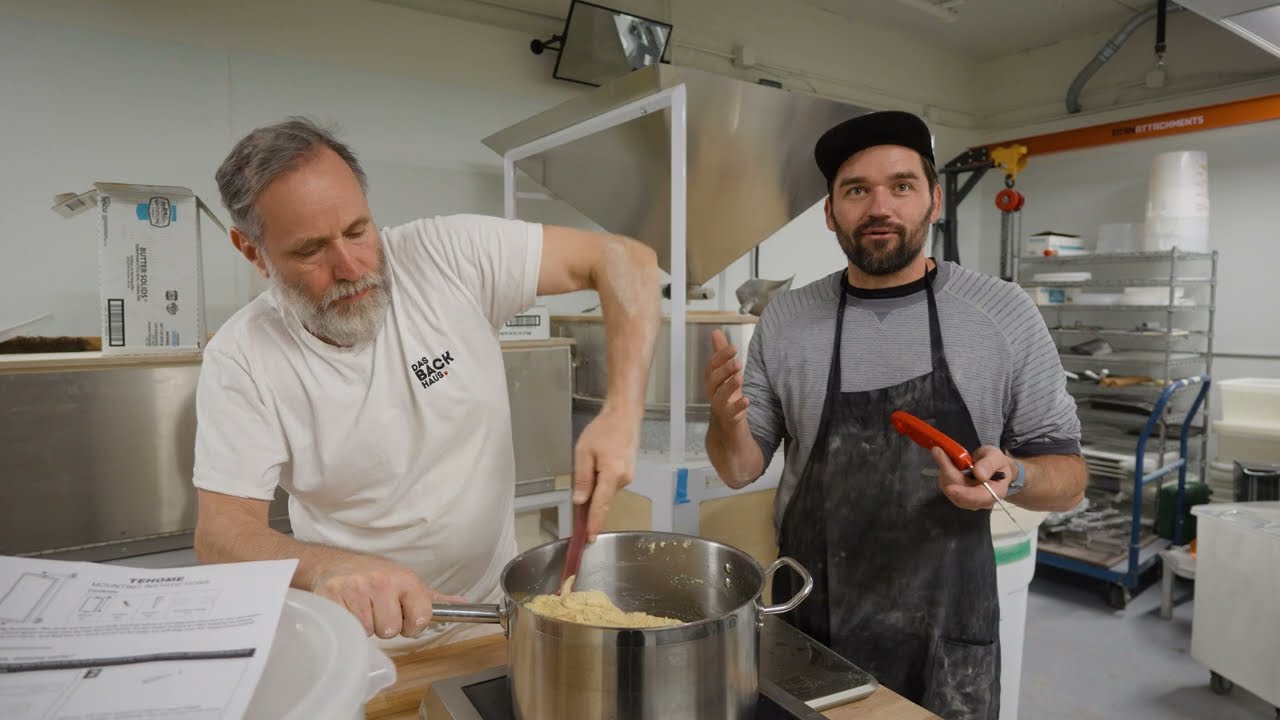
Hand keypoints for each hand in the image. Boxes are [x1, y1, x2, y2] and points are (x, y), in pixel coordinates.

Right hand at [311, 555, 466, 638]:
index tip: (405, 618)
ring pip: (370, 632)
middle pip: (392, 630)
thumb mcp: (405, 582)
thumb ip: (433, 598)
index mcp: (405, 579)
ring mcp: (357, 590)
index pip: (421, 618)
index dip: (413, 625)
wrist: (334, 565)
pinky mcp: (334, 598)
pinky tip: (348, 609)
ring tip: (362, 608)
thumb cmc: (374, 576)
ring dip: (366, 626)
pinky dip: (349, 625)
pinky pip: (349, 629)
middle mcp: (382, 582)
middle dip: (385, 626)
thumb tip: (462, 604)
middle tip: (377, 611)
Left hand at [573, 406, 639, 541]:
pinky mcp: (629, 474)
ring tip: (592, 459)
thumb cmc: (603, 430)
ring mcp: (628, 477)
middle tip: (580, 479)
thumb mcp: (584, 452)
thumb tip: (579, 501)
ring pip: (606, 491)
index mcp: (612, 474)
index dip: (594, 523)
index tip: (590, 538)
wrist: (624, 416)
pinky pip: (611, 484)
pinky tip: (599, 463)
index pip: (601, 505)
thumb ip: (582, 479)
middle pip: (602, 499)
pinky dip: (603, 481)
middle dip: (590, 497)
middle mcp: (624, 479)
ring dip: (596, 486)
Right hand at [704, 330, 748, 429]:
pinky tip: (746, 401)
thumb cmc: (726, 397)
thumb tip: (716, 332)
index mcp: (713, 380)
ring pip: (720, 396)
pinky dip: (738, 407)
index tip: (733, 347)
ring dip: (729, 386)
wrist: (726, 427)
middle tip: (737, 362)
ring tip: (739, 378)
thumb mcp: (724, 374)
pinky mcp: (730, 420)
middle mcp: (714, 393)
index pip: (713, 366)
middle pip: (714, 380)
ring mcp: (720, 407)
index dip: (721, 356)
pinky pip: (731, 414)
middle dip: (724, 370)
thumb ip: (720, 354)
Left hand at [931, 445, 1016, 509]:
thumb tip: (980, 474)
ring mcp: (969, 501)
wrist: (993, 467)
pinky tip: (944, 463)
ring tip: (943, 456)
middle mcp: (981, 501)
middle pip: (960, 494)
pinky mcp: (959, 497)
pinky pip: (947, 488)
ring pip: (950, 491)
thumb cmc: (996, 463)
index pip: (979, 498)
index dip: (963, 494)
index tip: (950, 488)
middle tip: (938, 453)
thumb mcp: (996, 457)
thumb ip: (989, 464)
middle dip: (948, 474)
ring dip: (944, 473)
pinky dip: (943, 475)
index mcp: (996, 492)